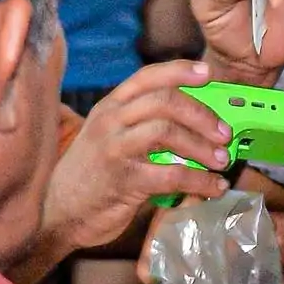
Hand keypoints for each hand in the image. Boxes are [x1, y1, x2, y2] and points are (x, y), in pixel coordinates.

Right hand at [44, 60, 232, 254]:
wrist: (59, 212)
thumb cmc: (93, 176)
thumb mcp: (111, 139)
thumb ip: (143, 127)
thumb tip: (197, 125)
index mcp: (110, 106)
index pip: (147, 77)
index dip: (180, 71)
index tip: (208, 73)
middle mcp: (110, 120)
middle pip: (164, 101)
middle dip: (202, 114)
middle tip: (224, 133)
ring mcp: (114, 148)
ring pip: (167, 131)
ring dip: (202, 146)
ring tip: (221, 160)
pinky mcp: (122, 179)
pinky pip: (170, 174)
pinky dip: (199, 181)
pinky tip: (213, 186)